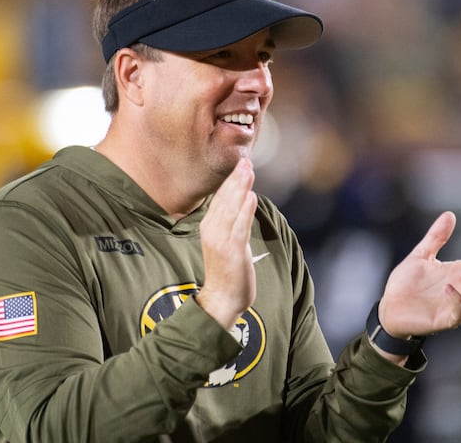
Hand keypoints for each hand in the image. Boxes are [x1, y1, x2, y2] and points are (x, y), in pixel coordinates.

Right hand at [196, 159, 258, 330]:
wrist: (222, 299)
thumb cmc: (226, 270)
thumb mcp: (224, 241)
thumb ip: (230, 221)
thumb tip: (241, 200)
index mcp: (209, 226)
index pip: (220, 198)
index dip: (231, 181)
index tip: (241, 164)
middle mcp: (212, 231)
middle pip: (225, 199)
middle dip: (236, 179)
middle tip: (246, 161)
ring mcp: (221, 241)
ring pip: (232, 209)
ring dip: (240, 189)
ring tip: (248, 171)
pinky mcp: (232, 251)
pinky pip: (239, 227)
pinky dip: (245, 211)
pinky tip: (251, 197)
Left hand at [378, 211, 460, 344]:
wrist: (388, 306)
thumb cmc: (406, 283)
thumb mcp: (421, 255)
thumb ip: (436, 237)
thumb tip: (449, 214)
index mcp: (459, 273)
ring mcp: (455, 305)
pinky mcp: (445, 319)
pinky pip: (460, 315)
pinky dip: (459, 303)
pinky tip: (449, 289)